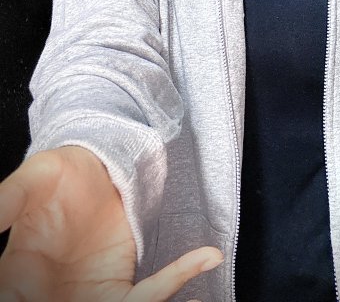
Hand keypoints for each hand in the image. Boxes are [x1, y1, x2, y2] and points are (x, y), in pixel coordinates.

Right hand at [0, 146, 222, 300]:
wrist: (90, 163)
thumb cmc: (55, 172)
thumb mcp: (28, 182)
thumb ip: (4, 202)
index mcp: (15, 281)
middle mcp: (49, 299)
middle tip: (137, 301)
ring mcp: (86, 298)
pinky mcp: (119, 287)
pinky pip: (149, 295)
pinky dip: (178, 279)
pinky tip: (207, 257)